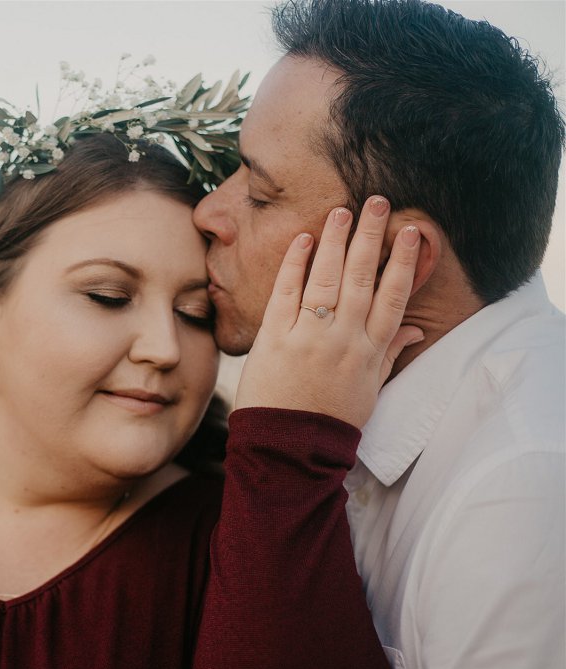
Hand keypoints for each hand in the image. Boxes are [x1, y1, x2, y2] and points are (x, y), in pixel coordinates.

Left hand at [234, 196, 422, 427]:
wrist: (288, 446)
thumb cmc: (329, 419)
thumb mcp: (369, 390)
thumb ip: (388, 355)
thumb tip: (414, 331)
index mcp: (370, 351)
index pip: (394, 297)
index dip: (404, 261)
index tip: (412, 232)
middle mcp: (343, 338)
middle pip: (362, 277)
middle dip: (372, 236)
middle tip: (378, 202)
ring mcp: (308, 336)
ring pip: (327, 278)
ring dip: (336, 240)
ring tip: (343, 211)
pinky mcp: (274, 337)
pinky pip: (286, 292)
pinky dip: (295, 265)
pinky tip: (304, 240)